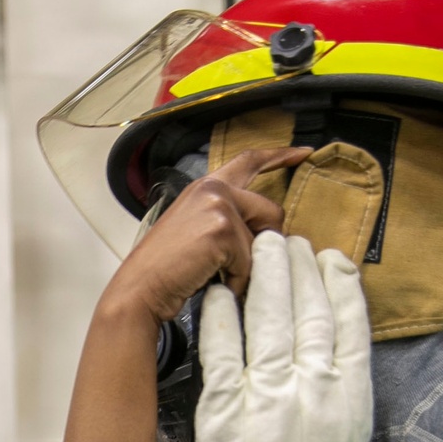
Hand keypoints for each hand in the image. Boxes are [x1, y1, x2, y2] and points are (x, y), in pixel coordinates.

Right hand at [100, 146, 311, 325]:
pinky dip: (237, 281)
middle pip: (270, 211)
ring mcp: (218, 206)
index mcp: (205, 187)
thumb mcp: (195, 232)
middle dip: (265, 243)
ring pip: (261, 241)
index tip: (303, 152)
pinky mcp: (221, 230)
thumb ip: (226, 220)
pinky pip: (249, 262)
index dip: (279, 155)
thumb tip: (265, 234)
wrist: (140, 288)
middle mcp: (213, 189)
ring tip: (216, 277)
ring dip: (246, 267)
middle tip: (241, 265)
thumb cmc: (164, 269)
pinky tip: (213, 283)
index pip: (249, 161)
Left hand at [195, 232, 371, 441]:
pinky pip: (220, 346)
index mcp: (349, 395)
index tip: (329, 259)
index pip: (349, 320)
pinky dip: (218, 315)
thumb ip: (341, 387)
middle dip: (297, 267)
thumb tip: (331, 345)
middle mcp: (312, 387)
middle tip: (286, 243)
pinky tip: (216, 294)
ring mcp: (266, 394)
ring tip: (257, 252)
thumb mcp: (347, 438)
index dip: (338, 283)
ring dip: (262, 275)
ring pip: (266, 316)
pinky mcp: (223, 407)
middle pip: (307, 308)